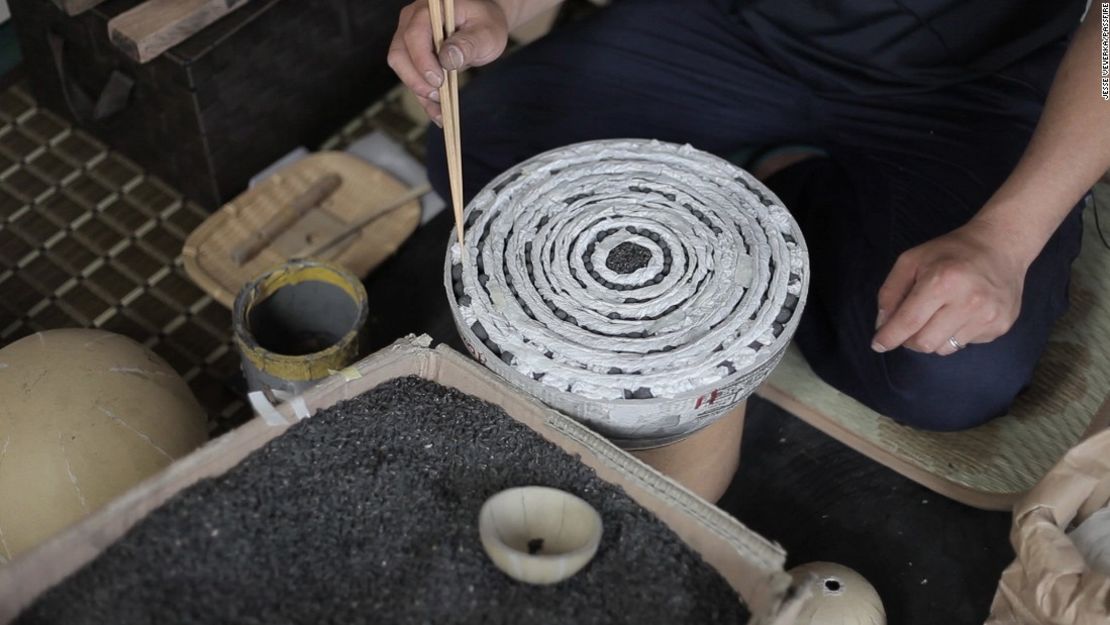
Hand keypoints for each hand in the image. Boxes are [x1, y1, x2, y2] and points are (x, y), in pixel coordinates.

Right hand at [388, 0, 509, 123]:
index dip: (422, 60)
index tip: (439, 80)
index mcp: (430, 9)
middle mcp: (412, 21)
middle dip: (416, 80)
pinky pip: (412, 78)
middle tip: (439, 96)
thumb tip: (447, 59)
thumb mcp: (486, 33)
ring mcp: (409, 37)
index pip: (414, 35)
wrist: (483, 24)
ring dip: (419, 92)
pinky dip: (424, 98)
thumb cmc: (486, 24)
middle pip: (399, 54)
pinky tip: (438, 114)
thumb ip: (468, 44)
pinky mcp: (413, 55)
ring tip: (441, 111)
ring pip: (402, 68)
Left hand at [871, 221, 1031, 355]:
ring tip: (939, 314)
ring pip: (944, 349)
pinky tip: (962, 313)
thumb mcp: (911, 261)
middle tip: (909, 326)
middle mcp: (968, 302)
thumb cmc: (950, 252)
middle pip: (925, 343)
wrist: (1001, 246)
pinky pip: (965, 344)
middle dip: (909, 339)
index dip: (889, 337)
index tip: (878, 344)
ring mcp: (988, 316)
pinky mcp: (1000, 326)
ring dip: (933, 337)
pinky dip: (955, 334)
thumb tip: (883, 325)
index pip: (909, 322)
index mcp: (942, 282)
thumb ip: (890, 292)